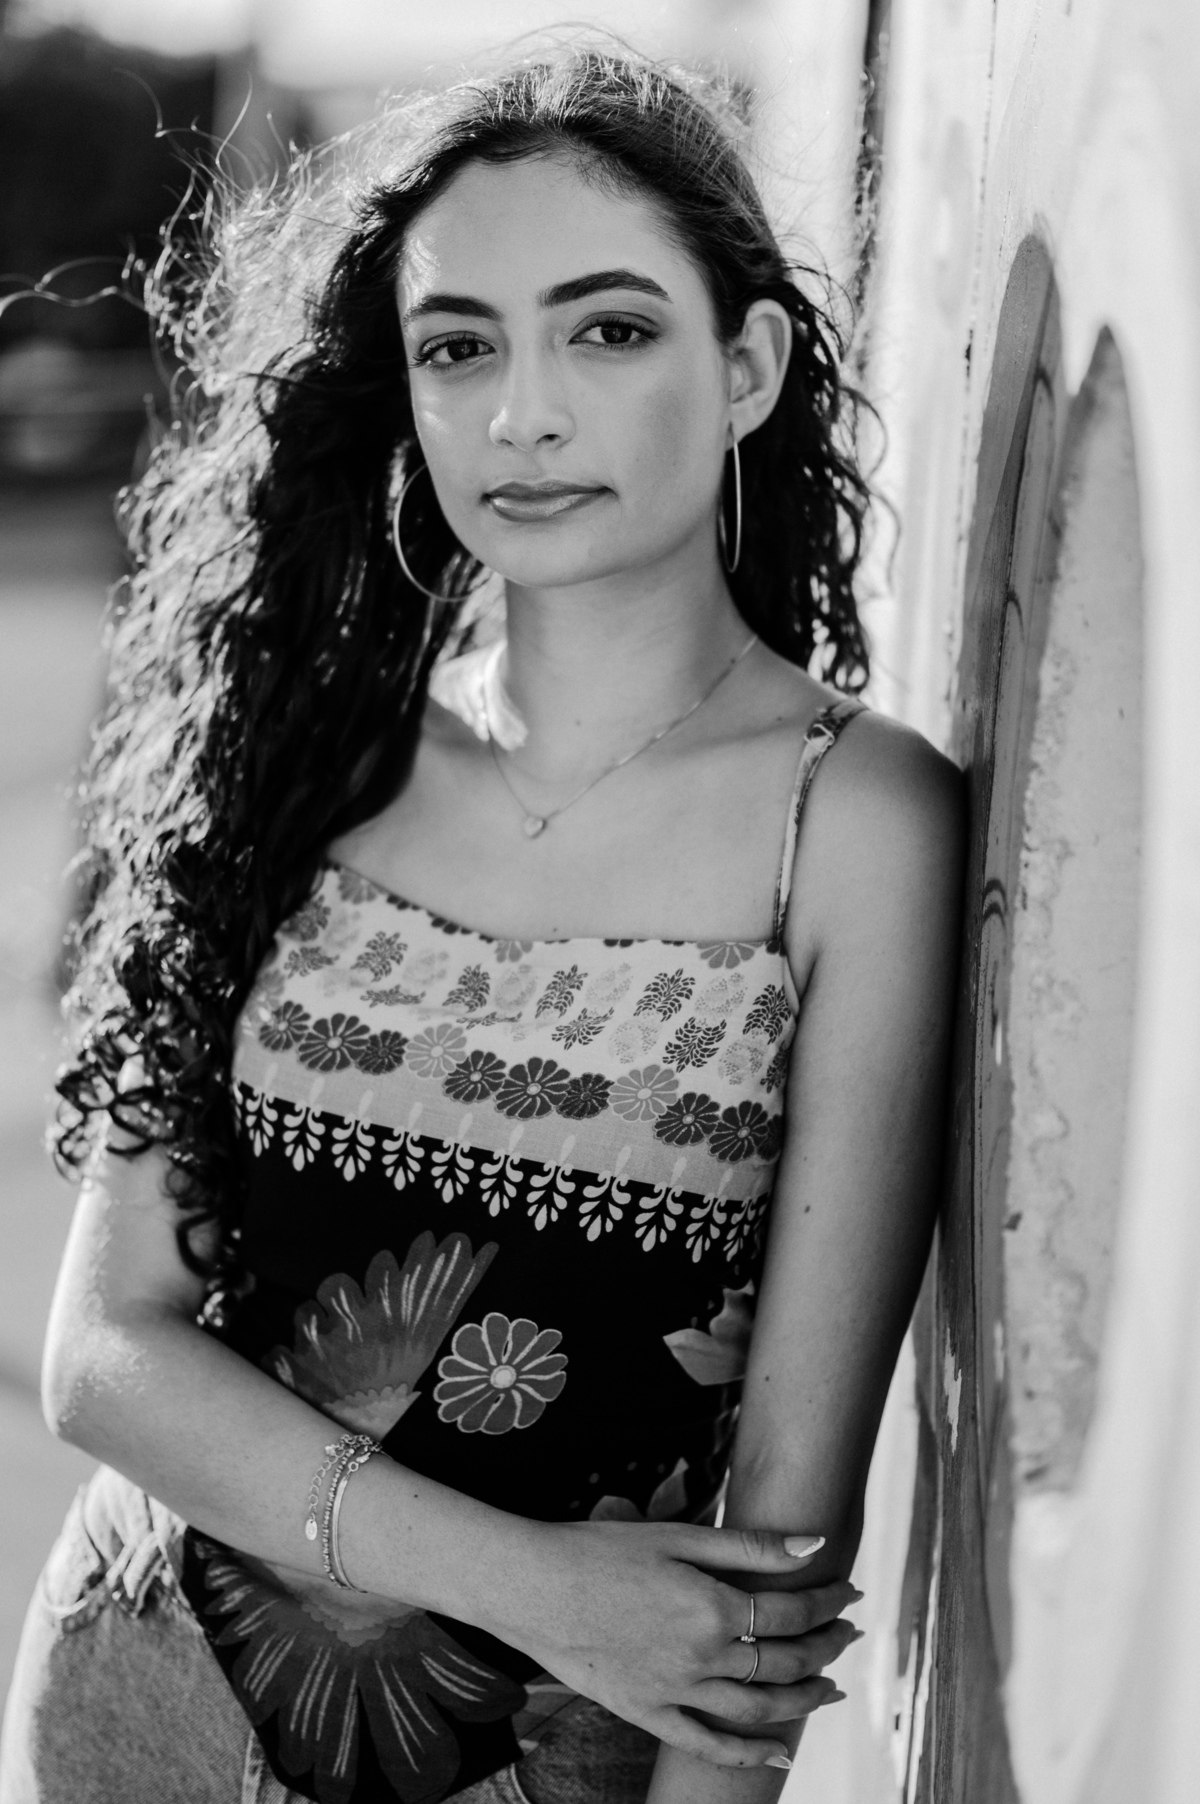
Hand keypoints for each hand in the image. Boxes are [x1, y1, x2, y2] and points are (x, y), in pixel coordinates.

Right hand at [491, 1520, 857, 1769]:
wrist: (532, 1587)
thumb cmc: (601, 1550)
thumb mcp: (677, 1536)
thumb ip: (750, 1546)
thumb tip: (816, 1543)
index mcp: (712, 1606)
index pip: (792, 1610)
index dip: (827, 1600)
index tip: (848, 1589)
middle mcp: (701, 1657)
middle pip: (785, 1662)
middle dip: (826, 1647)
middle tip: (848, 1633)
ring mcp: (674, 1692)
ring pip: (757, 1709)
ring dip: (804, 1700)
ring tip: (831, 1688)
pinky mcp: (647, 1713)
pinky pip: (707, 1745)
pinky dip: (748, 1754)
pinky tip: (780, 1754)